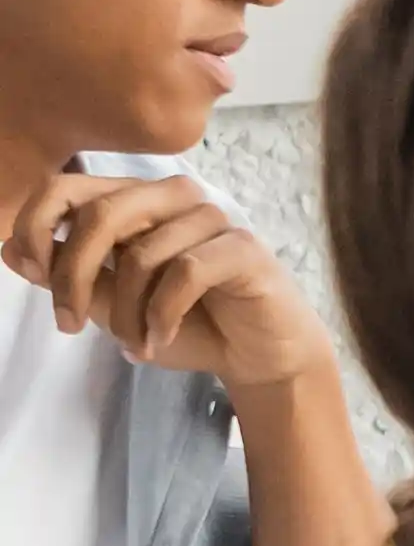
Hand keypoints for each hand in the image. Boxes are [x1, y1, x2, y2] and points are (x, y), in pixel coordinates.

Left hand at [5, 166, 342, 403]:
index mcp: (137, 200)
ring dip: (127, 314)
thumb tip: (10, 250)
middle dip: (74, 276)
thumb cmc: (190, 324)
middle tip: (69, 324)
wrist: (257, 357)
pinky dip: (162, 315)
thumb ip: (68, 274)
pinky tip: (160, 340)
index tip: (31, 273)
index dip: (37, 225)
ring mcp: (212, 219)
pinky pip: (184, 273)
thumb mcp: (113, 303)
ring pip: (142, 254)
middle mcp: (174, 197)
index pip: (68, 188)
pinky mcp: (244, 248)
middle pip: (101, 215)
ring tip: (134, 346)